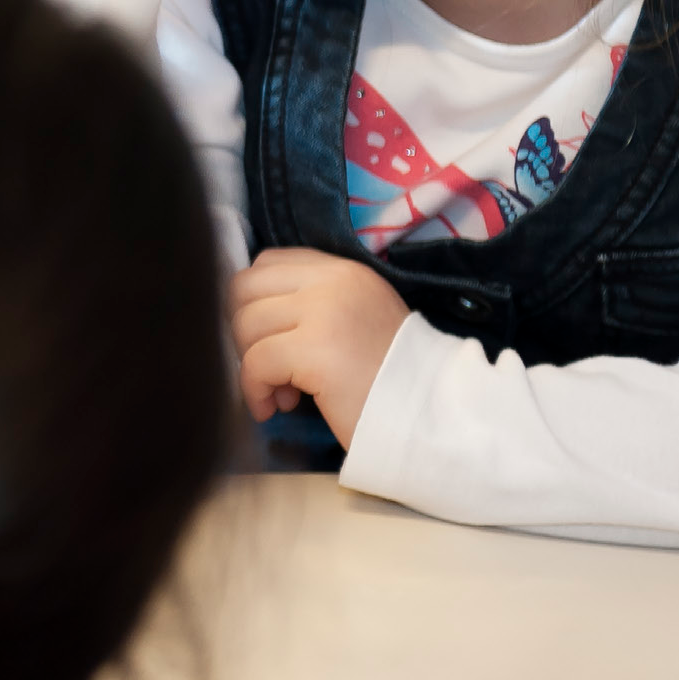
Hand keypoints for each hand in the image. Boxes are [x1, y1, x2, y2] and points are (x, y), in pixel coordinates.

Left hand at [230, 247, 410, 447]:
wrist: (434, 416)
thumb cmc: (390, 377)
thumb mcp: (354, 320)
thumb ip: (310, 305)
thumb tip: (245, 315)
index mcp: (342, 270)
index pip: (267, 263)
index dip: (254, 302)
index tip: (268, 338)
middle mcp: (333, 280)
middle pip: (244, 289)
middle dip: (244, 332)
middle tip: (269, 367)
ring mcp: (324, 311)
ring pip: (245, 324)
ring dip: (251, 365)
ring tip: (283, 393)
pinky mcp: (316, 350)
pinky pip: (255, 362)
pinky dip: (253, 390)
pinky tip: (273, 408)